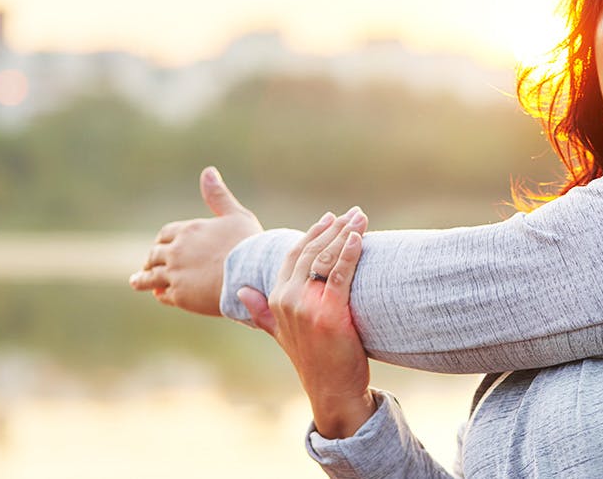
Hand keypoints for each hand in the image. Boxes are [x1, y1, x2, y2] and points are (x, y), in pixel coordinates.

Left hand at [129, 166, 262, 315]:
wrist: (251, 275)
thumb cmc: (248, 245)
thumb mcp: (235, 215)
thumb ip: (218, 195)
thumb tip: (208, 171)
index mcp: (188, 230)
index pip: (165, 234)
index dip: (162, 241)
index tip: (160, 245)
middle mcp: (176, 251)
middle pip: (154, 255)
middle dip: (150, 259)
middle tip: (147, 264)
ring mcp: (175, 274)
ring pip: (151, 276)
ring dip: (142, 279)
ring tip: (136, 281)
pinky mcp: (179, 295)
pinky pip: (163, 294)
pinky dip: (159, 294)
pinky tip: (158, 295)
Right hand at [238, 207, 375, 438]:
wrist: (331, 390)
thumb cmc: (314, 360)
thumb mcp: (281, 333)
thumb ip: (261, 311)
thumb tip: (242, 291)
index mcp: (276, 299)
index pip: (293, 255)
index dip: (312, 234)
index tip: (331, 218)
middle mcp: (287, 299)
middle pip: (310, 252)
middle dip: (334, 228)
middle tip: (353, 212)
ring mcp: (306, 306)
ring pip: (325, 258)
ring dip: (345, 233)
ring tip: (361, 218)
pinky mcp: (328, 313)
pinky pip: (340, 275)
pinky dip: (350, 253)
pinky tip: (359, 238)